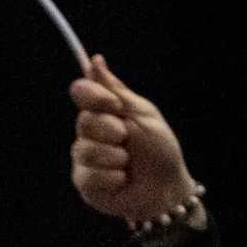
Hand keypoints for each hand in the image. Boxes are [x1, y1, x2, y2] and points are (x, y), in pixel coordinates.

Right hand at [68, 55, 199, 222]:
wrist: (165, 187)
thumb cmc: (158, 149)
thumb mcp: (142, 113)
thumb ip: (115, 90)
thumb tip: (95, 59)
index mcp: (103, 112)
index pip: (81, 92)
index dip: (94, 97)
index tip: (114, 105)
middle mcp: (89, 133)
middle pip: (84, 121)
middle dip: (112, 131)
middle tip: (127, 140)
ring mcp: (84, 159)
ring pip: (85, 150)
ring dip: (115, 157)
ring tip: (127, 164)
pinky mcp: (84, 183)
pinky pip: (88, 175)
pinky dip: (111, 178)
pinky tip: (121, 180)